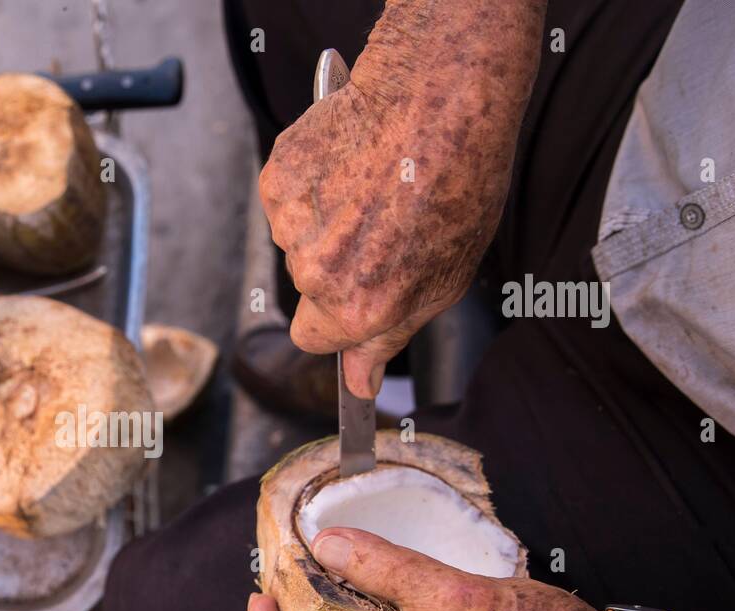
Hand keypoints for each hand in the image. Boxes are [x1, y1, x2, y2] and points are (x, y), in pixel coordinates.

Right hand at [257, 0, 543, 397]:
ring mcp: (292, 226)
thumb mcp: (444, 282)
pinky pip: (287, 199)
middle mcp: (317, 274)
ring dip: (327, 220)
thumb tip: (360, 386)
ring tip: (375, 185)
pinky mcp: (278, 180)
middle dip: (339, 264)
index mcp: (358, 308)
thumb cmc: (457, 184)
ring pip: (298, 240)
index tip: (361, 291)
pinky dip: (312, 184)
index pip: (315, 339)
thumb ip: (390, 337)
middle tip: (386, 223)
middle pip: (308, 288)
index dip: (340, 317)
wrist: (437, 100)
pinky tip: (351, 162)